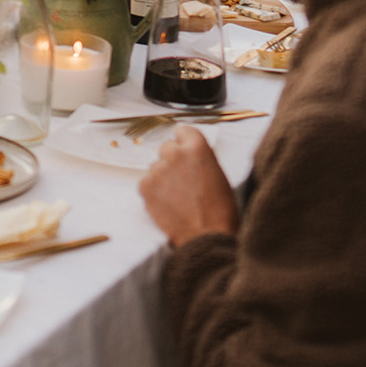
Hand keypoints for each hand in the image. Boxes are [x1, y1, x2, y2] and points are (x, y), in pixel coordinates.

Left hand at [139, 126, 238, 246]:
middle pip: (167, 148)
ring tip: (177, 198)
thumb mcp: (218, 174)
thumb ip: (201, 158)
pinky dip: (154, 192)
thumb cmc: (220, 209)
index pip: (182, 131)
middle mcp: (175, 153)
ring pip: (156, 167)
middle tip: (183, 181)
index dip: (185, 143)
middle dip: (173, 161)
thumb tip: (190, 156)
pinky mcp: (145, 186)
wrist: (207, 235)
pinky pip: (146, 183)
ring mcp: (158, 170)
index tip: (185, 152)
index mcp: (197, 147)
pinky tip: (168, 205)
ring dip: (163, 178)